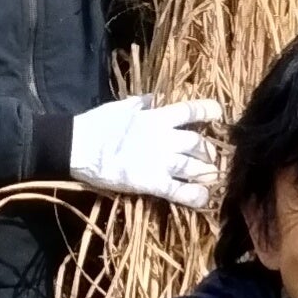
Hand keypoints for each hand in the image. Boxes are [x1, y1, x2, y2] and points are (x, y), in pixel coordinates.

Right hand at [68, 94, 224, 207]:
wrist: (79, 146)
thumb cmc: (97, 124)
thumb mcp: (121, 106)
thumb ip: (141, 103)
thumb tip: (154, 98)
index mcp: (157, 117)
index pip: (191, 111)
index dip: (209, 111)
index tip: (218, 114)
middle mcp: (164, 138)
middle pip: (199, 144)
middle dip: (209, 152)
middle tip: (210, 158)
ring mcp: (160, 161)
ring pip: (195, 167)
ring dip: (207, 173)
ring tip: (212, 178)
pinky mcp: (151, 182)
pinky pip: (179, 190)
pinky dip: (194, 195)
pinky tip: (204, 198)